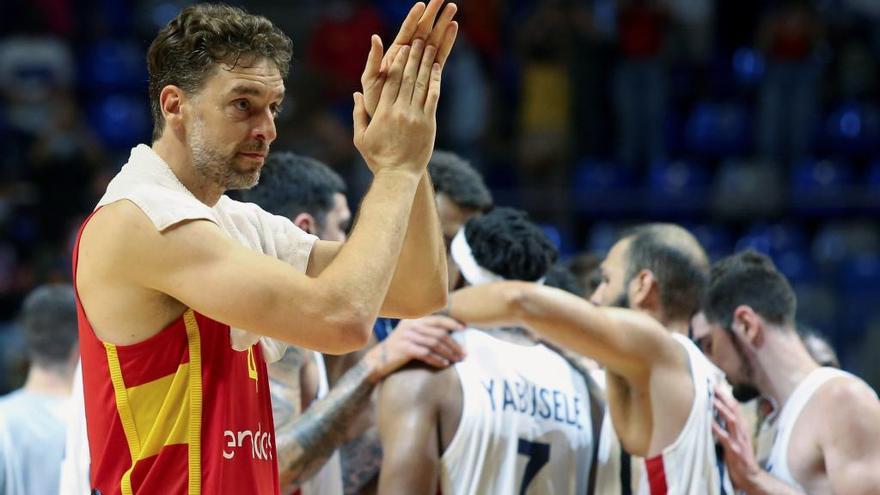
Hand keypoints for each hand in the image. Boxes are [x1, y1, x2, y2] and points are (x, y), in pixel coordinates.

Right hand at [353, 38, 441, 174]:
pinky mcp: (428, 124)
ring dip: (425, 64)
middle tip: (417, 39)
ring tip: (429, 47)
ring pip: (420, 84)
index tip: (401, 48)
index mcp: (382, 112)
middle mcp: (399, 111)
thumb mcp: (361, 137)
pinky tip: (437, 69)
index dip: (396, 62)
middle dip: (412, 56)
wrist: (398, 175)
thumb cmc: (378, 158)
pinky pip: (432, 98)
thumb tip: (356, 95)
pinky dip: (435, 82)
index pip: (389, 81)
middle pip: (406, 77)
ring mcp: (415, 116)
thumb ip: (358, 115)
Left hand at [361, 0, 458, 117]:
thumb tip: (375, 37)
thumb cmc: (374, 101)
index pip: (407, 31)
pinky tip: (454, 29)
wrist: (386, 122)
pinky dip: (448, 42)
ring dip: (443, 24)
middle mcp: (409, 56)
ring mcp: (421, 64)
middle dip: (433, 14)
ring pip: (434, 39)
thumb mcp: (370, 79)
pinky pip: (441, 55)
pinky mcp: (430, 74)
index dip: (413, 17)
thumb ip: (373, 60)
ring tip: (453, 9)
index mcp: (395, 54)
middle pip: (423, 30)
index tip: (422, 4)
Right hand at [364, 316, 465, 380]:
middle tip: (464, 353)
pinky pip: (426, 354)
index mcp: (414, 319)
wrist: (378, 359)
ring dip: (449, 353)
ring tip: (457, 360)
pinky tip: (444, 364)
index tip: (464, 328)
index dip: (452, 323)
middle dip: (454, 344)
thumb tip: (448, 332)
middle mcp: (411, 326)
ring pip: (435, 344)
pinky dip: (437, 359)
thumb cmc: (399, 348)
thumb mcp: (410, 333)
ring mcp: (407, 337)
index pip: (437, 319)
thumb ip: (425, 329)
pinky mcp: (405, 349)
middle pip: (439, 333)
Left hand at [712, 385, 762, 489]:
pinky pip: (724, 437)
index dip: (727, 396)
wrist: (750, 475)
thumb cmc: (740, 456)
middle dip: (724, 397)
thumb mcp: (736, 438)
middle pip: (735, 409)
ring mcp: (739, 440)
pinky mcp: (734, 450)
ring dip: (721, 409)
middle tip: (713, 386)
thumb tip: (715, 414)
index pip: (735, 407)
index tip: (717, 384)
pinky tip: (708, 422)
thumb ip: (728, 426)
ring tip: (711, 399)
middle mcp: (742, 431)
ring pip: (732, 420)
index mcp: (742, 427)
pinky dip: (716, 428)